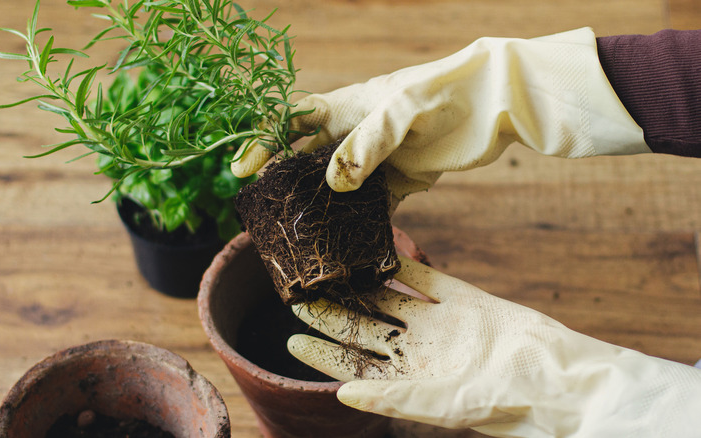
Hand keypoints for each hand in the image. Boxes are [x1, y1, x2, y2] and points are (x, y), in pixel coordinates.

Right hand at [232, 28, 648, 202]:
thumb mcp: (402, 111)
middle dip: (286, 185)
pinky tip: (351, 246)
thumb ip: (367, 144)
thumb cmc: (443, 93)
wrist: (493, 104)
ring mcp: (377, 160)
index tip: (241, 171)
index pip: (291, 123)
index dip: (263, 143)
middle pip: (308, 160)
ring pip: (338, 188)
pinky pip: (373, 206)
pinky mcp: (401, 181)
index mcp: (346, 108)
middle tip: (268, 215)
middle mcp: (354, 135)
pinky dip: (361, 225)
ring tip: (303, 238)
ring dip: (322, 210)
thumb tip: (335, 183)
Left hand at [288, 256, 700, 436]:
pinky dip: (403, 264)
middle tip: (298, 294)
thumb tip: (339, 395)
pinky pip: (426, 279)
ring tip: (329, 269)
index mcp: (409, 381)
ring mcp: (440, 324)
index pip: (354, 367)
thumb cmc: (498, 402)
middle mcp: (419, 352)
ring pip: (389, 301)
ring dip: (359, 286)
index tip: (291, 338)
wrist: (553, 377)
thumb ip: (389, 398)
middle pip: (365, 329)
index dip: (322, 354)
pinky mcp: (465, 300)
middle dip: (332, 314)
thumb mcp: (438, 405)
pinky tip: (376, 250)